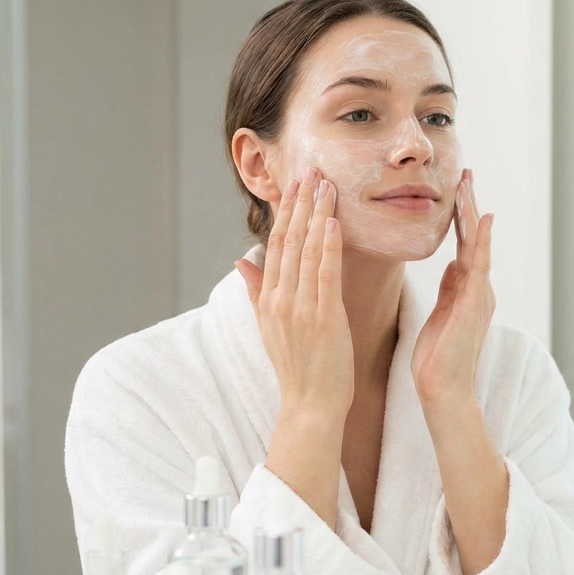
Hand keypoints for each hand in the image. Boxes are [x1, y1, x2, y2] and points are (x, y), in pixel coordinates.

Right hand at [235, 168, 353, 419]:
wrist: (310, 405)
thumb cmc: (298, 368)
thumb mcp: (269, 326)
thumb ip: (257, 291)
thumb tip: (240, 261)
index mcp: (269, 299)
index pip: (276, 245)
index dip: (285, 211)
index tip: (294, 183)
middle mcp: (280, 299)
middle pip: (289, 240)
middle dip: (300, 202)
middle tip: (310, 168)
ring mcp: (300, 308)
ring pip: (306, 251)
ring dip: (316, 214)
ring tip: (324, 184)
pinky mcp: (323, 318)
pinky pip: (325, 274)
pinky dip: (327, 246)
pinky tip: (333, 222)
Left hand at [411, 168, 495, 404]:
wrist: (443, 390)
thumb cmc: (438, 359)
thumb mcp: (440, 316)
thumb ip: (450, 289)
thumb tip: (453, 264)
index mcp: (468, 291)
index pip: (465, 245)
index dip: (462, 217)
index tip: (457, 189)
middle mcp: (479, 289)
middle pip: (475, 239)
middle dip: (470, 206)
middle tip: (465, 173)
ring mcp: (481, 296)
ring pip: (478, 245)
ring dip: (474, 214)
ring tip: (469, 185)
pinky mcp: (475, 305)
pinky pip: (480, 266)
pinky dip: (483, 241)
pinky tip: (483, 220)